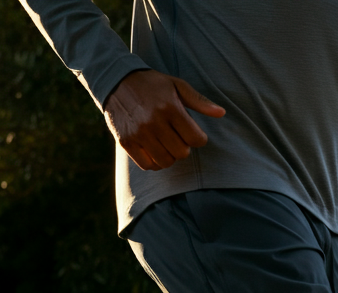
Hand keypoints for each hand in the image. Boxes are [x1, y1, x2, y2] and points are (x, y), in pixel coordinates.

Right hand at [103, 69, 224, 170]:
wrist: (116, 81)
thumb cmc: (153, 85)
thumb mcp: (177, 86)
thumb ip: (199, 101)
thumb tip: (222, 113)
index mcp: (170, 107)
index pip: (196, 139)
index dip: (198, 139)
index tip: (192, 133)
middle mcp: (154, 121)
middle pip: (182, 153)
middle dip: (184, 147)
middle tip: (177, 137)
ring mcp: (139, 133)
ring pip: (166, 162)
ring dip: (169, 156)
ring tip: (166, 143)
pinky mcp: (126, 142)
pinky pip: (148, 165)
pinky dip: (154, 162)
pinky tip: (154, 150)